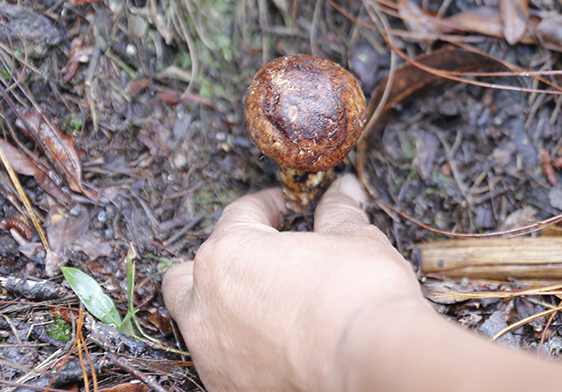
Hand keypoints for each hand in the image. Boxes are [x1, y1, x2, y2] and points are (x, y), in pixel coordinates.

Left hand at [162, 175, 429, 391]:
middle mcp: (206, 302)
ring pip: (197, 321)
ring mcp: (211, 352)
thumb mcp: (354, 238)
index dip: (268, 205)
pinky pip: (220, 361)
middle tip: (261, 256)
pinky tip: (273, 344)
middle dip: (220, 260)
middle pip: (190, 272)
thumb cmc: (358, 294)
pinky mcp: (225, 387)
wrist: (370, 362)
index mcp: (229, 252)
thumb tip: (342, 190)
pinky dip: (239, 348)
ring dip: (222, 307)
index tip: (288, 206)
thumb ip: (338, 212)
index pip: (239, 214)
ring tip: (264, 303)